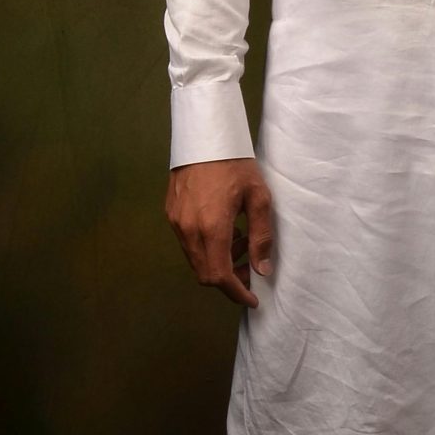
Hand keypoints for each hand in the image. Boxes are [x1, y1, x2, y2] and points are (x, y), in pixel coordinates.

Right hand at [166, 156, 274, 308]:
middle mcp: (188, 229)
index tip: (252, 298)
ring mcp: (176, 222)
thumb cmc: (236, 164)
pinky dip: (207, 247)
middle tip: (252, 268)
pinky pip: (188, 244)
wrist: (205, 136)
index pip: (219, 277)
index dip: (236, 293)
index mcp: (211, 228)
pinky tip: (226, 230)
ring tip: (242, 242)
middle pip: (205, 273)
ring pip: (196, 259)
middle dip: (230, 279)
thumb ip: (261, 237)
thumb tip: (262, 269)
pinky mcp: (171, 214)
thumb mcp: (258, 198)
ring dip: (218, 262)